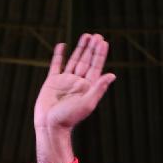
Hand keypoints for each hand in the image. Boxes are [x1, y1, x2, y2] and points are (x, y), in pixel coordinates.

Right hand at [34, 33, 115, 162]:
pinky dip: (59, 55)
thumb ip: (99, 88)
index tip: (103, 42)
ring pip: (74, 60)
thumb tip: (112, 75)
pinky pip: (56, 65)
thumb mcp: (87, 103)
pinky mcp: (52, 82)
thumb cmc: (69, 118)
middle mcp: (77, 83)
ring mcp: (65, 81)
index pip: (96, 67)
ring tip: (86, 36)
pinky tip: (63, 45)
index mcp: (87, 88)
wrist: (50, 126)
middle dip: (92, 48)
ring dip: (80, 48)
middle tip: (97, 35)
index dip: (99, 54)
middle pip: (87, 61)